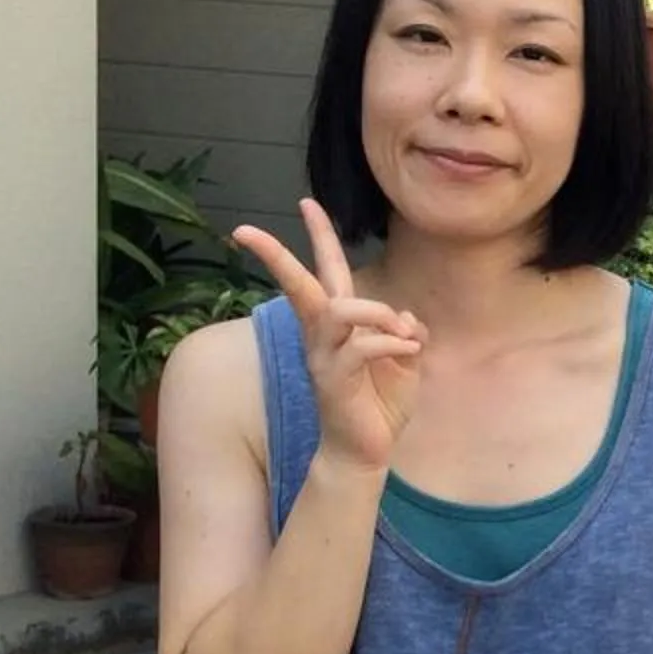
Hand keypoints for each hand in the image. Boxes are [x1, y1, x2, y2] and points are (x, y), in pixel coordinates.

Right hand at [233, 199, 422, 473]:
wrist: (365, 451)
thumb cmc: (380, 404)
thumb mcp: (406, 361)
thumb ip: (407, 332)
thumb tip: (407, 316)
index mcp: (339, 325)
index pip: (327, 272)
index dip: (320, 237)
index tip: (307, 202)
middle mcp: (322, 336)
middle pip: (299, 285)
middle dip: (276, 255)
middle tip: (244, 231)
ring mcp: (323, 357)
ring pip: (338, 309)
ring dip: (377, 310)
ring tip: (402, 330)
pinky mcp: (333, 380)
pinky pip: (361, 346)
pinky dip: (392, 342)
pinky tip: (408, 353)